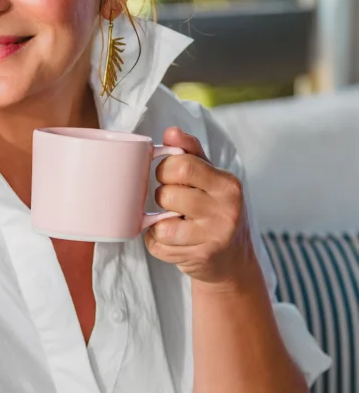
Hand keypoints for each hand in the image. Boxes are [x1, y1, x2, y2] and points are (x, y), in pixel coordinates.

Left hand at [144, 127, 258, 287]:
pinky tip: (173, 239)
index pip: (181, 166)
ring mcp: (214, 237)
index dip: (164, 169)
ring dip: (158, 223)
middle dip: (161, 196)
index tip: (168, 176)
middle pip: (167, 194)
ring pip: (161, 224)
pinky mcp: (200, 258)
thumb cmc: (216, 209)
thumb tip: (171, 131)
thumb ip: (190, 151)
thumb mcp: (211, 176)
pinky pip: (158, 245)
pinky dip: (157, 242)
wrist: (234, 260)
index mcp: (227, 184)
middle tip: (171, 201)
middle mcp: (226, 210)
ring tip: (174, 221)